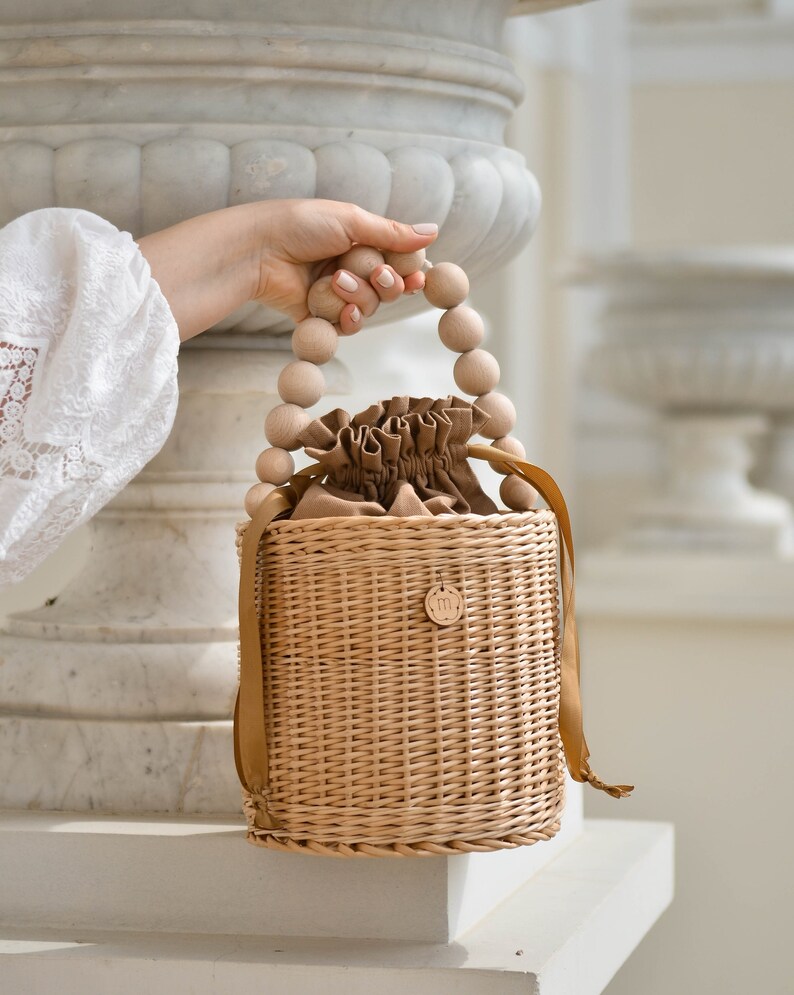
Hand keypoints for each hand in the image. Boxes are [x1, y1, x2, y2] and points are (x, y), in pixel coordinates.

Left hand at [137, 199, 437, 341]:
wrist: (258, 250)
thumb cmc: (299, 225)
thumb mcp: (351, 221)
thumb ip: (392, 233)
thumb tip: (434, 231)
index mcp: (359, 241)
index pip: (397, 261)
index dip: (408, 272)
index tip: (416, 277)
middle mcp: (351, 267)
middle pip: (388, 288)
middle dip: (385, 284)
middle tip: (377, 275)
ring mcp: (335, 293)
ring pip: (369, 308)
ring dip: (358, 296)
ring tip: (336, 280)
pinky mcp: (320, 315)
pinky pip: (347, 326)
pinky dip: (347, 319)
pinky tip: (342, 311)